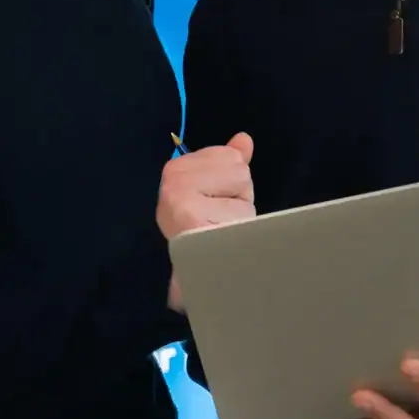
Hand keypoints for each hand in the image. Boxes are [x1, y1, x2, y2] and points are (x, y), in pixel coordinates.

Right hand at [157, 132, 254, 309]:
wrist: (192, 279)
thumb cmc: (202, 233)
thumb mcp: (213, 191)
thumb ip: (228, 162)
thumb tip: (244, 139)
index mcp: (175, 169)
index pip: (230, 156)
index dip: (231, 182)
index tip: (212, 202)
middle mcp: (173, 182)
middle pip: (239, 170)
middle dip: (238, 195)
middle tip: (219, 219)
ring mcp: (182, 203)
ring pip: (244, 193)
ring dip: (241, 214)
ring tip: (222, 232)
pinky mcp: (195, 225)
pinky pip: (241, 216)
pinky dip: (241, 232)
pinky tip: (224, 244)